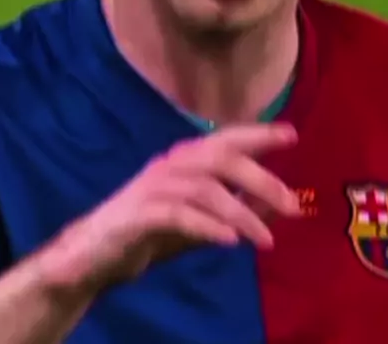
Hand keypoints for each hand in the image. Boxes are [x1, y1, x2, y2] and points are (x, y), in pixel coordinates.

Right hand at [48, 124, 299, 291]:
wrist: (95, 253)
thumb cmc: (152, 230)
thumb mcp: (203, 218)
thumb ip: (236, 207)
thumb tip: (277, 201)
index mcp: (186, 160)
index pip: (226, 139)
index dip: (258, 134)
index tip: (291, 134)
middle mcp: (171, 164)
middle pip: (221, 158)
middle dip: (261, 178)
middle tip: (292, 206)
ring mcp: (153, 186)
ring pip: (204, 187)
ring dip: (241, 214)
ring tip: (266, 241)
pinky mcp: (140, 213)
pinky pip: (178, 215)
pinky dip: (207, 226)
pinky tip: (231, 242)